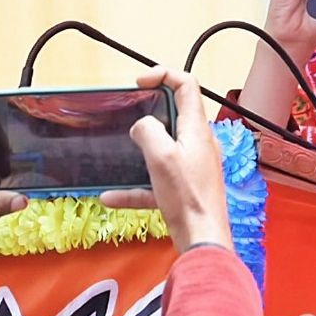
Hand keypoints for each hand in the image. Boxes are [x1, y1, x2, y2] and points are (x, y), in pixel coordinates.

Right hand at [100, 67, 231, 253]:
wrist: (203, 240)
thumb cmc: (187, 197)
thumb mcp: (161, 156)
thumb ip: (148, 131)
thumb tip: (142, 125)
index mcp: (196, 128)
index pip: (187, 85)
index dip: (164, 75)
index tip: (140, 82)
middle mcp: (198, 143)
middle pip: (175, 114)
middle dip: (150, 111)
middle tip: (128, 113)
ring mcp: (193, 166)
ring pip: (164, 147)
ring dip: (142, 149)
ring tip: (121, 149)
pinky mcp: (185, 188)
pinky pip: (157, 180)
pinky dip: (136, 186)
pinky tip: (112, 196)